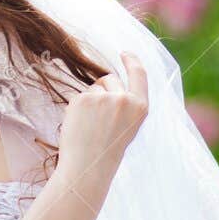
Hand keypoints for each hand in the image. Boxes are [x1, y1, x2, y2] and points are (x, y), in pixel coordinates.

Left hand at [56, 51, 148, 188]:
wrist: (88, 166)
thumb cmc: (108, 148)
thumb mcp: (128, 124)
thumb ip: (125, 102)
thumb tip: (109, 80)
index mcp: (140, 107)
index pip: (139, 74)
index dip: (132, 60)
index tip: (125, 53)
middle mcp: (124, 99)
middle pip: (111, 79)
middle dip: (104, 90)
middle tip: (100, 119)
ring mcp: (103, 98)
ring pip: (94, 86)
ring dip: (91, 99)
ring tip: (91, 125)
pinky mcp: (83, 99)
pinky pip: (79, 95)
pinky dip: (78, 107)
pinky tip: (80, 124)